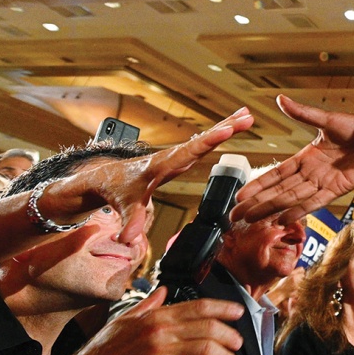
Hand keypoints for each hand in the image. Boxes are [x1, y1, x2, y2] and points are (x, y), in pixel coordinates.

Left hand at [44, 108, 254, 244]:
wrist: (106, 178)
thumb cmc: (116, 190)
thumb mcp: (123, 206)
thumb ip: (130, 221)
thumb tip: (128, 239)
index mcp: (161, 165)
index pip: (187, 152)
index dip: (207, 142)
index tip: (226, 130)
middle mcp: (171, 156)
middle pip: (202, 140)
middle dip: (224, 127)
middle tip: (247, 117)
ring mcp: (176, 155)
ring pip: (205, 138)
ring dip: (226, 125)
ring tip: (247, 115)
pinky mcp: (180, 157)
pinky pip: (203, 144)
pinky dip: (219, 133)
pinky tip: (231, 126)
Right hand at [50, 288, 243, 354]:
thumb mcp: (122, 322)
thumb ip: (146, 305)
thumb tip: (163, 291)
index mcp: (153, 315)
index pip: (197, 306)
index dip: (223, 308)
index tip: (238, 313)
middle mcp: (158, 329)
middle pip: (207, 326)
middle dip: (229, 335)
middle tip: (237, 344)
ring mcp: (158, 350)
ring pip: (205, 348)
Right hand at [235, 96, 353, 222]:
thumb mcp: (324, 119)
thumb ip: (301, 112)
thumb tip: (279, 99)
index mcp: (306, 158)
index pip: (275, 174)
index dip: (257, 185)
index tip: (238, 194)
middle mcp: (311, 174)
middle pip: (277, 191)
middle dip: (256, 203)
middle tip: (234, 216)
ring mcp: (322, 183)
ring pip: (290, 199)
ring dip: (270, 209)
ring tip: (250, 220)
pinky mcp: (337, 190)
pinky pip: (314, 202)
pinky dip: (298, 211)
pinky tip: (282, 219)